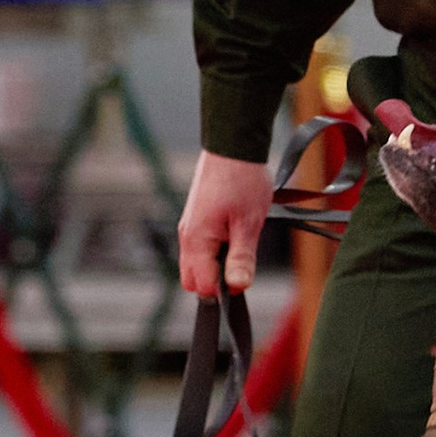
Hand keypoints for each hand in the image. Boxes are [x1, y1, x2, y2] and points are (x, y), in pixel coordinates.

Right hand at [176, 149, 274, 294]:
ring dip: (217, 264)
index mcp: (197, 241)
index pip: (203, 286)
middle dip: (216, 281)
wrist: (232, 147)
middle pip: (194, 280)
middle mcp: (186, 237)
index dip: (226, 290)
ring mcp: (189, 228)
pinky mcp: (195, 220)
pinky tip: (233, 234)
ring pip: (196, 264)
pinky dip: (215, 250)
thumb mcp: (249, 223)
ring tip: (239, 243)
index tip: (244, 276)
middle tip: (241, 262)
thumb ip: (241, 258)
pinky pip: (199, 248)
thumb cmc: (242, 180)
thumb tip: (237, 286)